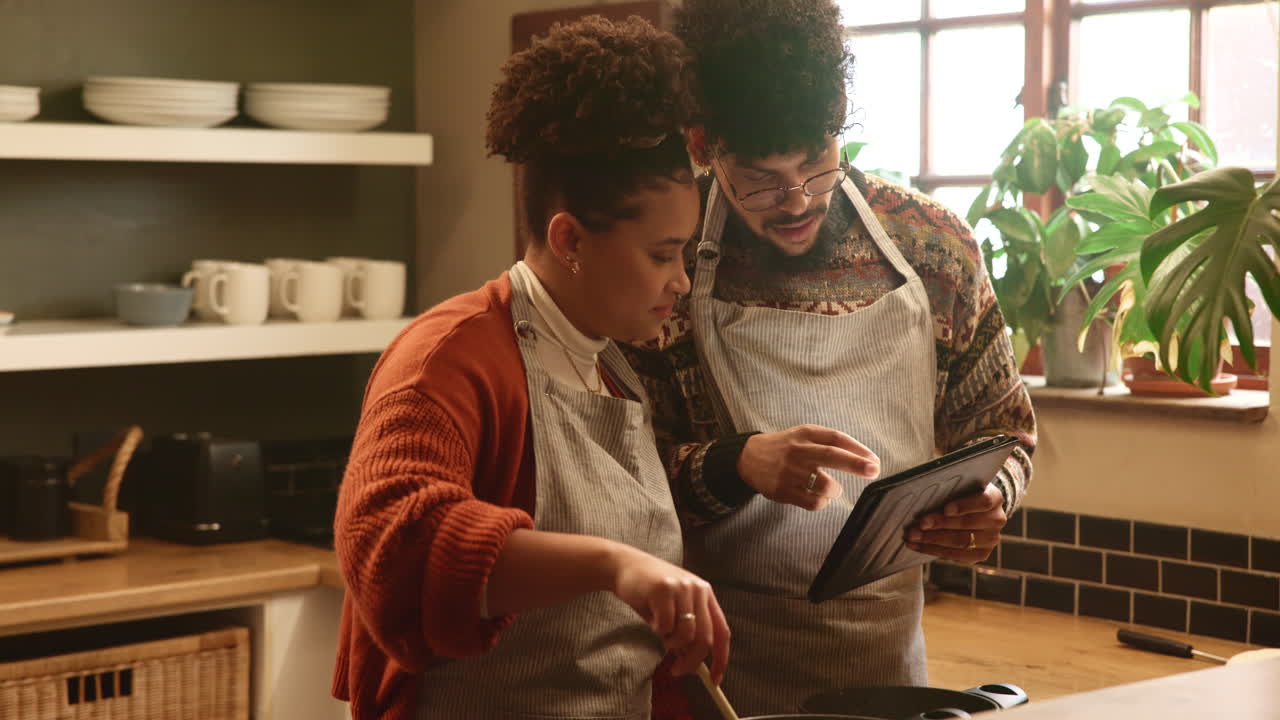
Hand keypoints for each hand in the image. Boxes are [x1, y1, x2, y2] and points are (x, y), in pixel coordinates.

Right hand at [609, 546, 730, 683]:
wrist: (624, 565)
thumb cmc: (649, 592)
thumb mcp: (674, 610)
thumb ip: (686, 632)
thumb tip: (694, 663)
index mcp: (706, 594)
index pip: (722, 631)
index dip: (721, 658)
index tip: (715, 679)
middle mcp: (698, 589)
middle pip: (705, 638)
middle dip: (692, 661)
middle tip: (678, 670)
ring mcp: (682, 588)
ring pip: (686, 634)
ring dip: (671, 643)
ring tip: (661, 633)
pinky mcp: (664, 589)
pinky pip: (665, 626)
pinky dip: (658, 630)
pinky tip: (651, 619)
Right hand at [737, 425, 879, 510]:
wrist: (749, 458)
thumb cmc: (786, 448)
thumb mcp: (803, 435)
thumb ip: (829, 442)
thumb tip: (865, 458)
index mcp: (805, 434)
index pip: (836, 438)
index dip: (857, 449)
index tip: (874, 460)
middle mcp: (797, 451)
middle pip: (832, 455)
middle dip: (856, 463)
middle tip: (874, 470)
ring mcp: (789, 472)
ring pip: (826, 485)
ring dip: (836, 490)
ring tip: (832, 488)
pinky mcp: (783, 491)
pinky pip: (814, 502)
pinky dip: (823, 502)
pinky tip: (819, 497)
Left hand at [904, 483, 1006, 562]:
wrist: (977, 511)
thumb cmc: (963, 495)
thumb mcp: (961, 487)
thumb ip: (949, 490)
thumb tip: (922, 497)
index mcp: (995, 498)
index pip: (984, 501)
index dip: (964, 506)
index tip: (946, 509)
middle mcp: (997, 519)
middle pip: (967, 523)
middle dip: (940, 524)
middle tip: (919, 523)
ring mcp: (991, 539)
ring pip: (960, 541)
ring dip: (932, 539)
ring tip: (913, 536)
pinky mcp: (982, 554)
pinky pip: (957, 555)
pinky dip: (934, 550)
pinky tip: (917, 546)